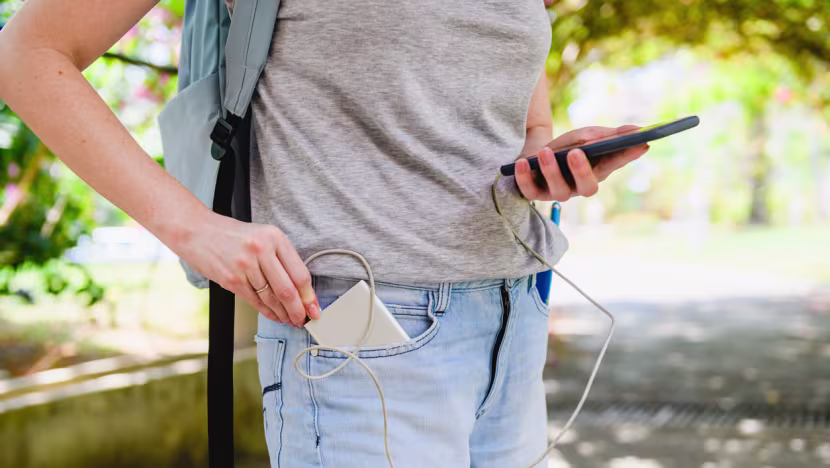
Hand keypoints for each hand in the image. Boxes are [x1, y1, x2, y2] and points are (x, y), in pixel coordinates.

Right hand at [174, 212, 319, 326]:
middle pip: (287, 290)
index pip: (299, 273)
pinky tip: (275, 316)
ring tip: (291, 320)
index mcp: (275, 237)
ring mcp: (245, 266)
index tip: (315, 307)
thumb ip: (282, 258)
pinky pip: (255, 301)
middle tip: (305, 320)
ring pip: (271, 299)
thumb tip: (301, 288)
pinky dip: (268, 312)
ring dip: (284, 314)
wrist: (197, 232)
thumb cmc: (233, 235)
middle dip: (299, 310)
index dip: (309, 296)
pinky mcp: (231, 280)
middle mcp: (261, 251)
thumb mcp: (263, 236)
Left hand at [514, 125, 648, 201]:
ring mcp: (557, 192)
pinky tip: (521, 162)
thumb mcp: (586, 136)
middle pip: (588, 188)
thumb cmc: (566, 147)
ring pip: (559, 190)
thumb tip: (638, 130)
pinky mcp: (535, 193)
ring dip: (552, 170)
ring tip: (545, 152)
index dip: (627, 156)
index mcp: (597, 171)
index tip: (641, 143)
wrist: (534, 154)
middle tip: (576, 152)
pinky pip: (529, 191)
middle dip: (582, 171)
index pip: (615, 164)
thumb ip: (608, 135)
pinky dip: (524, 178)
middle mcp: (579, 187)